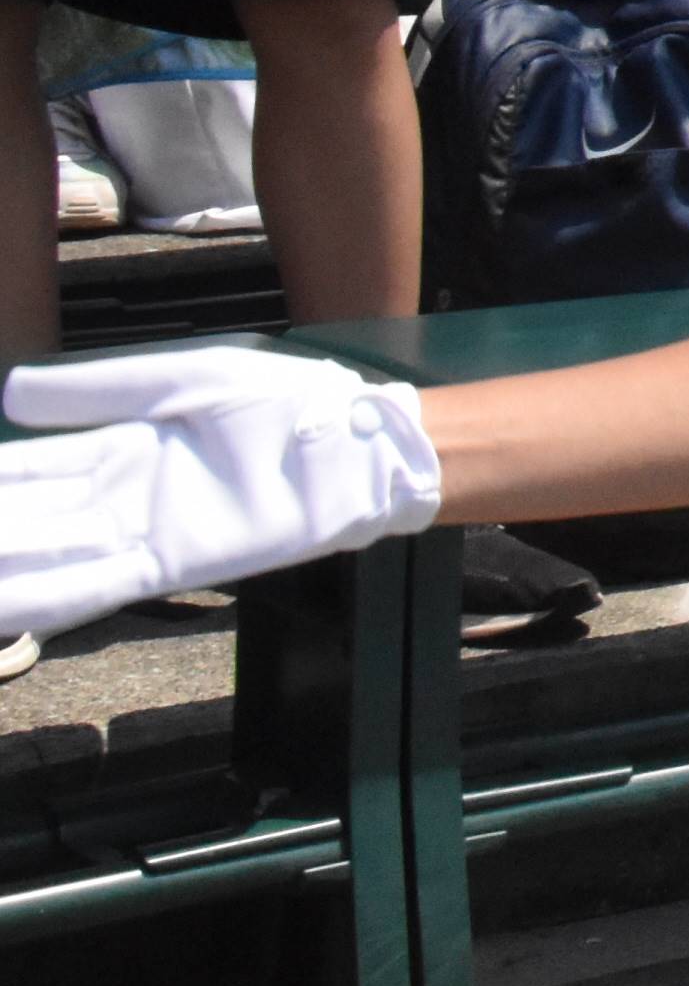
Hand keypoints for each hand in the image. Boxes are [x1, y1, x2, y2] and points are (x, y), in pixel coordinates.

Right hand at [0, 350, 443, 640]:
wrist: (355, 444)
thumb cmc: (283, 403)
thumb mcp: (182, 380)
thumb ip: (96, 389)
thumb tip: (9, 392)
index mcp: (111, 452)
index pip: (18, 473)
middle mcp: (111, 498)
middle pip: (16, 519)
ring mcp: (135, 531)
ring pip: (36, 558)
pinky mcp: (170, 560)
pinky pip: (90, 584)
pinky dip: (39, 597)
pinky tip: (2, 605)